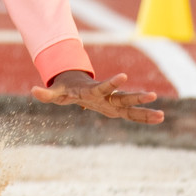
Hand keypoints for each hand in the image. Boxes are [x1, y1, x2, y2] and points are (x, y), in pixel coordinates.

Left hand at [30, 70, 163, 123]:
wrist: (77, 86)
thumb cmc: (66, 89)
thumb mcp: (56, 93)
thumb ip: (46, 93)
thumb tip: (33, 91)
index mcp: (94, 91)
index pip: (104, 87)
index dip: (113, 82)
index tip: (125, 76)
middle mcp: (108, 96)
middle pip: (124, 97)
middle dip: (138, 97)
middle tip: (153, 95)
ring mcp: (114, 102)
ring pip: (132, 107)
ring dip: (146, 110)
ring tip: (162, 114)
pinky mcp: (117, 110)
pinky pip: (133, 115)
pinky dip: (145, 118)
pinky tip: (159, 119)